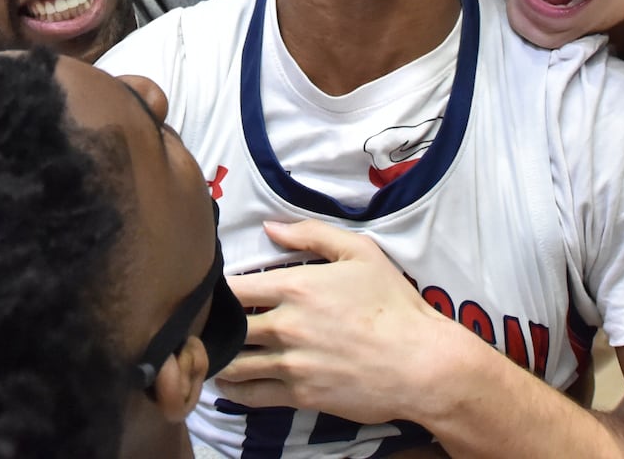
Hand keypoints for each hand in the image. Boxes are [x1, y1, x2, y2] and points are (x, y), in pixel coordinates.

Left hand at [215, 219, 467, 426]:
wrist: (421, 363)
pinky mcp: (300, 395)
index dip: (217, 289)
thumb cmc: (393, 304)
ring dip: (217, 359)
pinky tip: (226, 384)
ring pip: (234, 363)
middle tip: (203, 326)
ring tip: (208, 355)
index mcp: (296, 286)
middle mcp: (286, 325)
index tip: (213, 291)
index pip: (233, 287)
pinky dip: (233, 391)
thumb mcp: (361, 252)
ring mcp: (291, 363)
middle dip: (212, 326)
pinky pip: (252, 395)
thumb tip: (269, 227)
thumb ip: (311, 234)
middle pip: (228, 326)